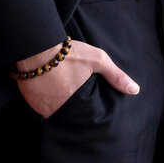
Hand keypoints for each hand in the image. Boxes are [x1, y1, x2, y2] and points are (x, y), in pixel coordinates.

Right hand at [13, 39, 138, 118]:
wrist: (35, 45)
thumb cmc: (67, 53)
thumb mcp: (96, 60)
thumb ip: (115, 76)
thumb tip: (135, 90)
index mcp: (74, 103)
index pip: (82, 117)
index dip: (84, 112)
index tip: (85, 106)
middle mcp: (56, 109)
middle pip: (66, 115)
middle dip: (70, 109)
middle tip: (71, 96)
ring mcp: (39, 106)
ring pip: (51, 111)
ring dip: (56, 105)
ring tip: (59, 92)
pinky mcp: (28, 100)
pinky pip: (38, 105)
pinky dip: (43, 100)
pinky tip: (47, 89)